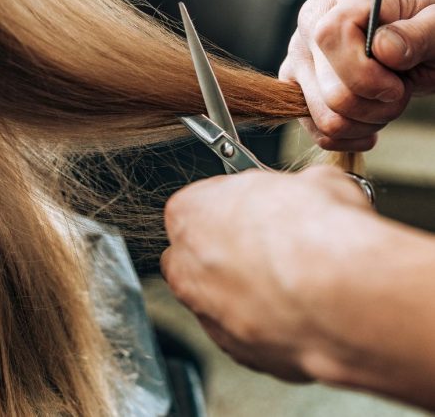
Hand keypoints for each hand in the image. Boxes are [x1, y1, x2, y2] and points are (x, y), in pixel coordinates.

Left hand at [161, 166, 375, 381]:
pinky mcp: (236, 349)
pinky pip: (244, 329)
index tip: (259, 206)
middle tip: (271, 242)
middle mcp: (187, 265)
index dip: (235, 204)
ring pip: (219, 295)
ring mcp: (207, 312)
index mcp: (190, 213)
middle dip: (229, 246)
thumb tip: (311, 191)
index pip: (201, 202)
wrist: (342, 298)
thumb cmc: (315, 235)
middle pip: (199, 251)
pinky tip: (297, 310)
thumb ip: (292, 189)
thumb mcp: (313, 180)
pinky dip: (264, 320)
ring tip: (291, 280)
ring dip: (245, 286)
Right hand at [279, 0, 434, 150]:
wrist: (404, 50)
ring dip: (367, 123)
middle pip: (333, 94)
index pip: (331, 37)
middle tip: (398, 93)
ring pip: (327, 121)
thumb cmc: (420, 32)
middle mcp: (304, 36)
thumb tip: (384, 49)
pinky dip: (351, 138)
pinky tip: (369, 126)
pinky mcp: (295, 99)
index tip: (396, 83)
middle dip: (377, 106)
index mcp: (333, 6)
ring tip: (384, 105)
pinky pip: (321, 135)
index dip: (365, 72)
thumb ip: (419, 32)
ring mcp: (295, 69)